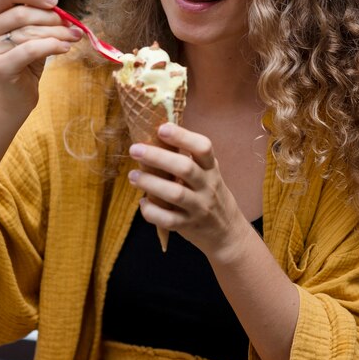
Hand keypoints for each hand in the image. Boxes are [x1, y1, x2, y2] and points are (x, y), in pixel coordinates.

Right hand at [0, 0, 82, 111]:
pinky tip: (66, 48)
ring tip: (74, 36)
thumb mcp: (32, 24)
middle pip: (21, 13)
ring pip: (29, 32)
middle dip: (52, 18)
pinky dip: (52, 46)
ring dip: (58, 33)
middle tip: (71, 25)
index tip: (55, 2)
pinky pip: (30, 49)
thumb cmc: (26, 56)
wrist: (16, 94)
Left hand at [128, 122, 243, 257]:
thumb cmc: (208, 193)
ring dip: (150, 183)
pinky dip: (152, 211)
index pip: (203, 147)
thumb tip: (154, 136)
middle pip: (185, 168)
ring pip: (175, 194)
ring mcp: (199, 207)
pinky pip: (168, 220)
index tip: (161, 128)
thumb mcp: (207, 172)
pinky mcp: (188, 226)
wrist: (226, 231)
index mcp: (210, 168)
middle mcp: (207, 186)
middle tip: (135, 149)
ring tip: (133, 176)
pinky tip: (143, 202)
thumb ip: (188, 157)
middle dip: (157, 157)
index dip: (183, 136)